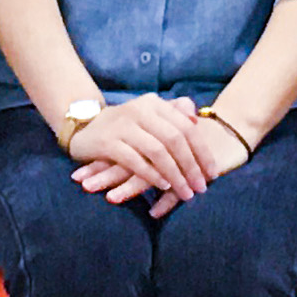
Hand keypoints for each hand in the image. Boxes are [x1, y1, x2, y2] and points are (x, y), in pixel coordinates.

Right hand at [66, 96, 221, 211]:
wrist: (83, 127)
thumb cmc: (124, 125)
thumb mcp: (149, 115)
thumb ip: (173, 113)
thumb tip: (196, 118)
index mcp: (154, 103)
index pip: (186, 127)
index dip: (202, 151)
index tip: (213, 173)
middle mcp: (140, 110)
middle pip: (175, 139)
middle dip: (191, 166)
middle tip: (201, 187)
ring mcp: (123, 125)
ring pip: (157, 151)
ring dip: (175, 174)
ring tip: (185, 192)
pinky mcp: (107, 142)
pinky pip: (135, 160)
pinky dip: (151, 174)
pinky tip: (163, 186)